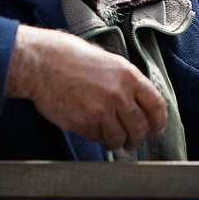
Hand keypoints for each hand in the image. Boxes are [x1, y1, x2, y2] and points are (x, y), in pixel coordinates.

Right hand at [5, 24, 166, 150]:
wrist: (40, 62)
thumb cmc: (68, 56)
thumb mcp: (105, 60)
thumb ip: (122, 81)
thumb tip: (133, 102)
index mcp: (128, 75)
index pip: (156, 104)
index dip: (158, 121)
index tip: (156, 130)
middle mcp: (119, 94)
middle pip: (139, 127)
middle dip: (136, 138)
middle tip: (132, 142)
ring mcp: (102, 111)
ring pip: (118, 138)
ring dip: (116, 142)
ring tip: (111, 141)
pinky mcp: (84, 123)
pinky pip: (96, 137)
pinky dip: (95, 136)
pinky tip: (89, 127)